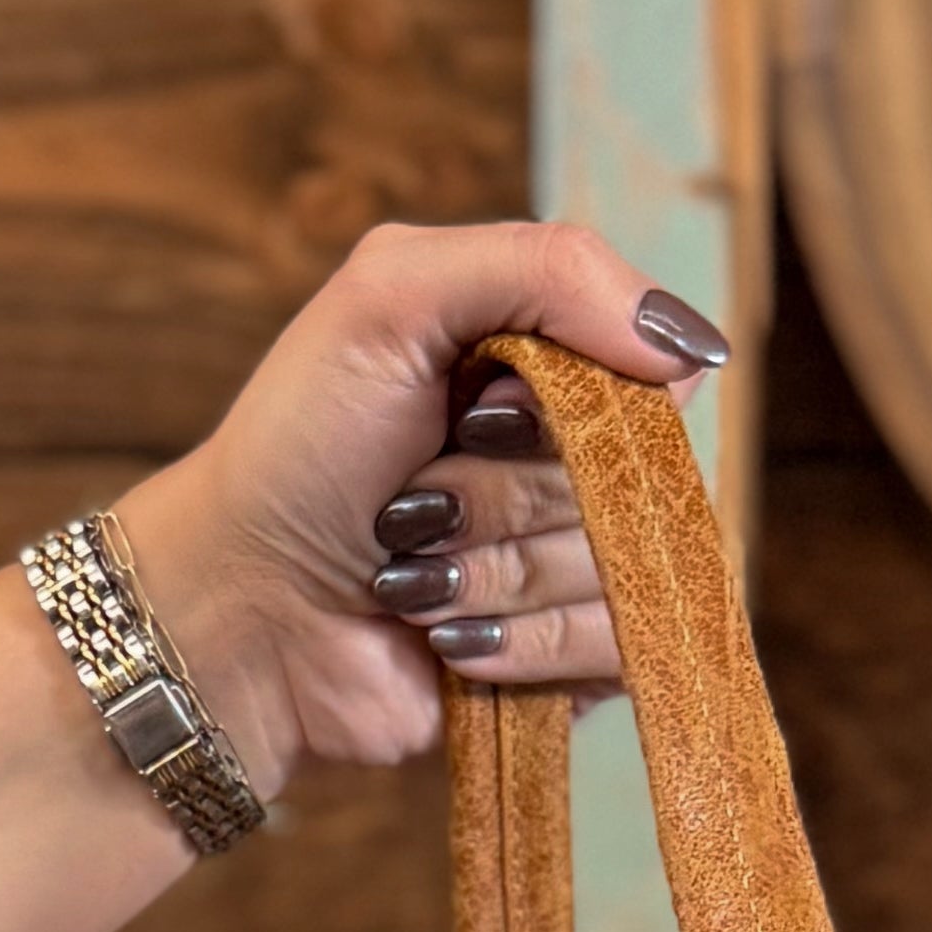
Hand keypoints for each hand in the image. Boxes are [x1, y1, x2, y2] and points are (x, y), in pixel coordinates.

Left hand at [110, 221, 727, 800]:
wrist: (242, 611)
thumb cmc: (297, 448)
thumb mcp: (393, 296)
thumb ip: (545, 268)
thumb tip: (690, 347)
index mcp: (550, 361)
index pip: (653, 373)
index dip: (569, 404)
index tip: (475, 409)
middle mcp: (578, 461)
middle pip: (638, 479)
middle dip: (509, 491)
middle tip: (415, 497)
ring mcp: (577, 566)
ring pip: (622, 570)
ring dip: (495, 570)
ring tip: (410, 572)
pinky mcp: (572, 663)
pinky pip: (616, 654)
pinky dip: (519, 641)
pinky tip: (444, 633)